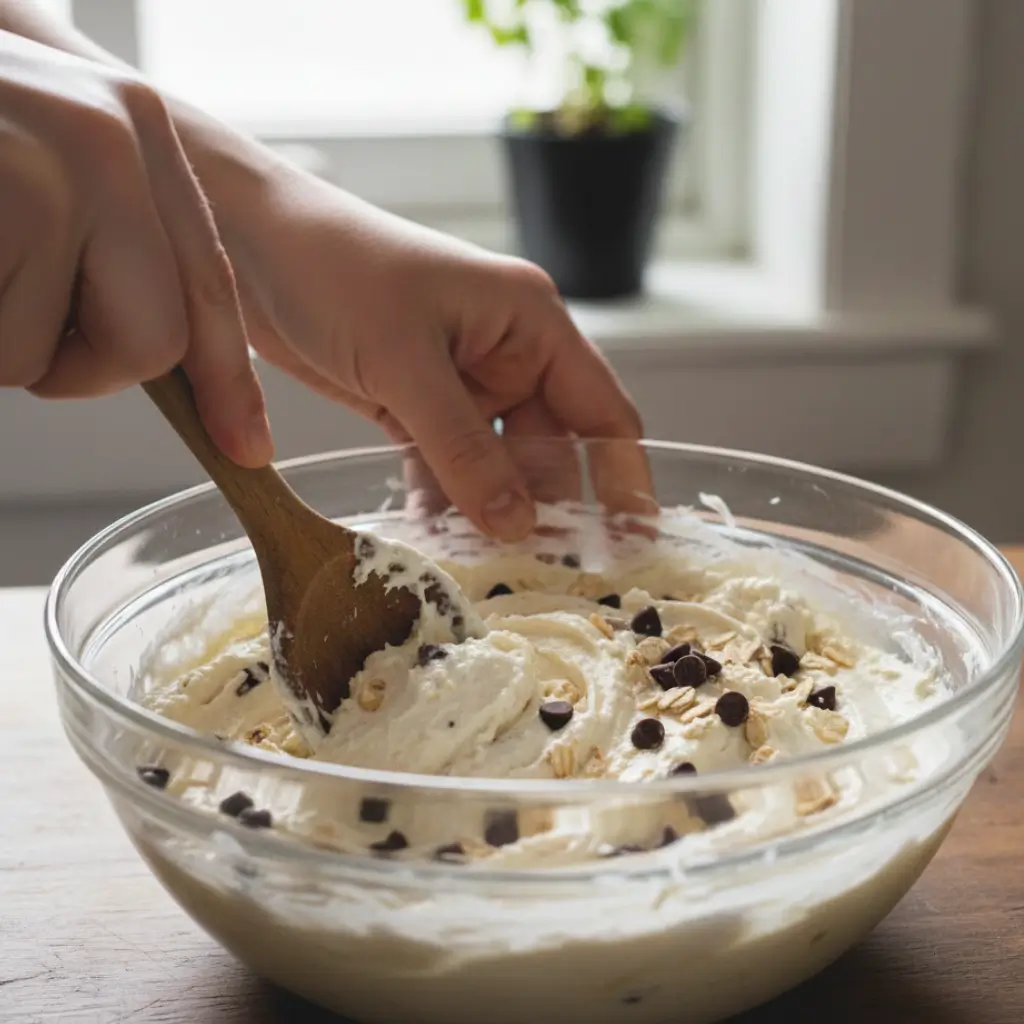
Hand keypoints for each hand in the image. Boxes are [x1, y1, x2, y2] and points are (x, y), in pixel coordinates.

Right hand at [0, 31, 271, 465]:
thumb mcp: (37, 167)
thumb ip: (106, 239)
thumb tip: (176, 356)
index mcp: (135, 127)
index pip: (206, 285)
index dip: (225, 379)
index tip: (246, 446)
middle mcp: (112, 136)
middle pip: (154, 344)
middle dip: (77, 361)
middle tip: (3, 297)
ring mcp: (53, 167)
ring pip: (52, 356)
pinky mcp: (6, 203)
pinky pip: (4, 350)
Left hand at [223, 168, 652, 539]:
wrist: (245, 244)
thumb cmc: (334, 270)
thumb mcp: (405, 362)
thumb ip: (463, 447)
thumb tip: (517, 524)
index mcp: (531, 323)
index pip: (601, 411)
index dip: (623, 478)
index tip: (630, 543)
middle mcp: (507, 353)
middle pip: (551, 449)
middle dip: (546, 509)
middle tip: (545, 577)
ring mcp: (462, 382)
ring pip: (496, 465)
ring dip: (491, 513)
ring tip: (489, 571)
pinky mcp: (416, 405)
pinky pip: (446, 466)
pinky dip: (443, 502)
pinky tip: (437, 542)